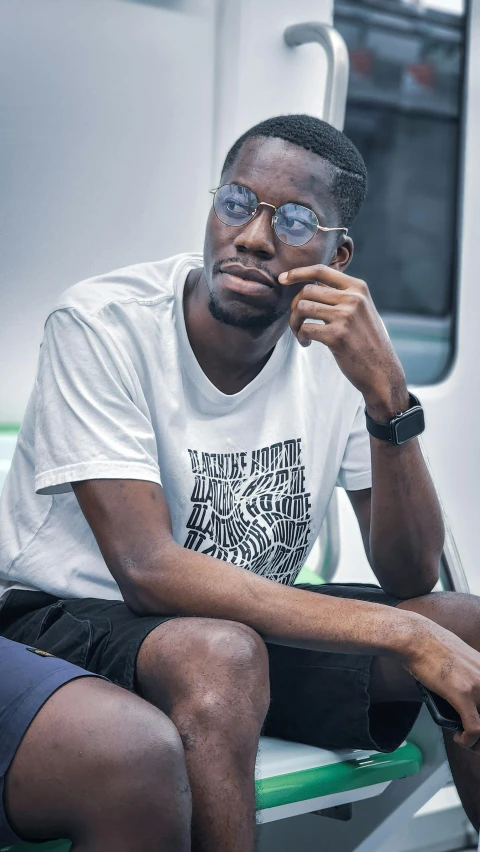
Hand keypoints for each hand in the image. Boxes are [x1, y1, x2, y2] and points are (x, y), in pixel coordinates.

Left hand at [278, 264, 408, 419]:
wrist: (381, 370)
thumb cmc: (367, 341)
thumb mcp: (361, 310)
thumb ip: (342, 295)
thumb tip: (312, 284)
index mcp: (358, 288)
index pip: (321, 270)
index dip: (298, 272)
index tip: (282, 278)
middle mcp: (353, 298)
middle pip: (307, 290)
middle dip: (295, 306)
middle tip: (297, 322)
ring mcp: (345, 316)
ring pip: (302, 308)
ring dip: (295, 322)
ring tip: (301, 334)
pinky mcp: (337, 336)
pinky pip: (305, 329)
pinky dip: (301, 337)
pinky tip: (307, 344)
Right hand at [402, 621, 479, 749]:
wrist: (415, 638)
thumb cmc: (432, 644)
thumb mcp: (462, 656)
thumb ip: (472, 672)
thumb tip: (469, 688)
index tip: (477, 719)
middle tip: (474, 736)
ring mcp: (477, 686)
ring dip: (478, 741)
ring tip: (467, 740)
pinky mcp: (462, 694)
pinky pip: (475, 729)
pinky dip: (469, 741)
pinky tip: (459, 738)